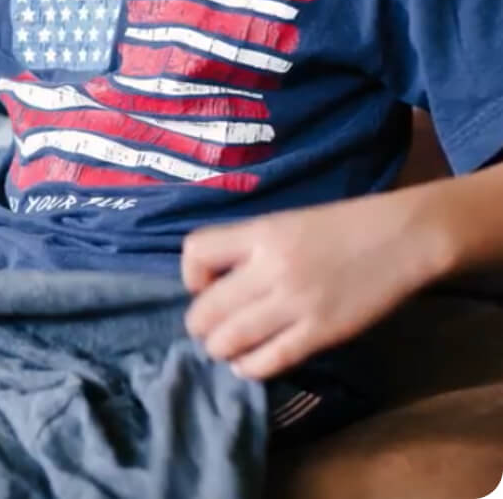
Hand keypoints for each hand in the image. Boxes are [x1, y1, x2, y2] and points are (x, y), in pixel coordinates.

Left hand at [181, 193, 445, 379]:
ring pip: (233, 338)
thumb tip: (215, 282)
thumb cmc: (340, 225)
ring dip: (219, 349)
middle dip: (199, 324)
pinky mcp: (321, 332)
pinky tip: (247, 366)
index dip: (190, 274)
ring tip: (222, 349)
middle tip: (205, 329)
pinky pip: (272, 359)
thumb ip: (250, 247)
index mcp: (260, 232)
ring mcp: (296, 303)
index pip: (197, 251)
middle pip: (209, 307)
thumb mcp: (284, 222)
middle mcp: (271, 267)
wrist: (400, 236)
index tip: (202, 285)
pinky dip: (250, 368)